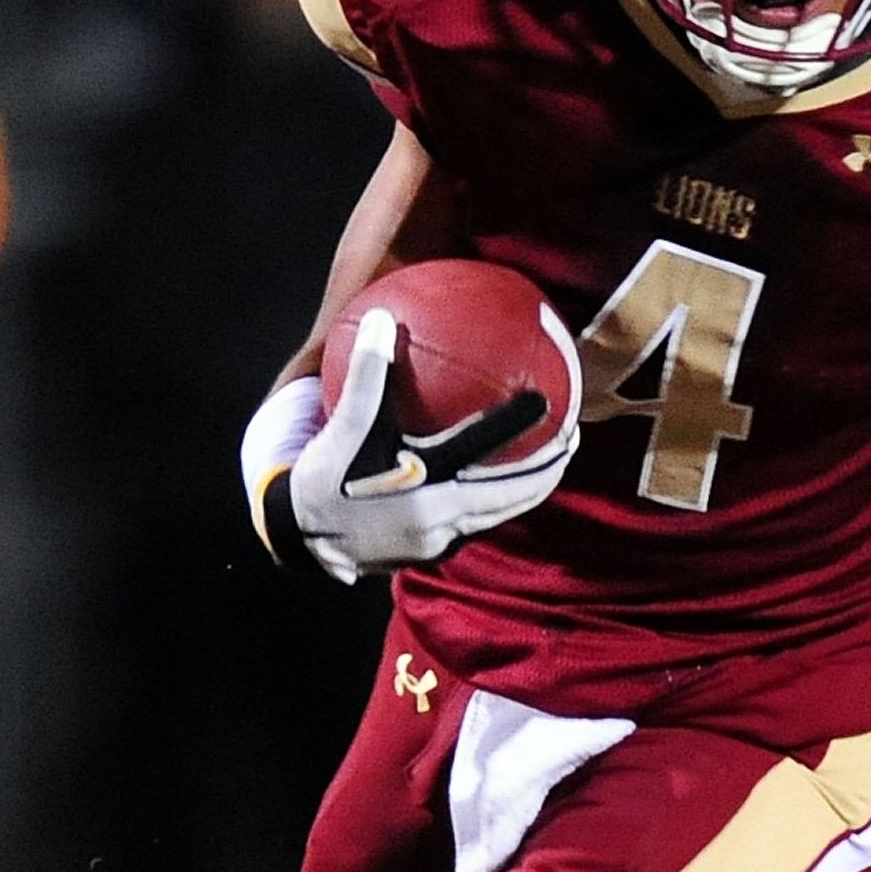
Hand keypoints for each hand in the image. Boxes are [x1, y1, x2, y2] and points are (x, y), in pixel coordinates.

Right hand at [283, 305, 578, 583]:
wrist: (299, 539)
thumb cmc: (321, 482)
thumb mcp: (342, 429)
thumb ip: (366, 376)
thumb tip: (381, 318)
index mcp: (430, 492)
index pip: (490, 457)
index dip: (524, 432)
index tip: (558, 410)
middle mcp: (443, 522)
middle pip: (513, 497)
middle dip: (548, 470)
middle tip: (571, 439)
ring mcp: (439, 543)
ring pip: (499, 515)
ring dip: (527, 490)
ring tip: (548, 463)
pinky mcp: (429, 553)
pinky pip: (475, 525)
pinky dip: (495, 504)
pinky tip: (494, 485)